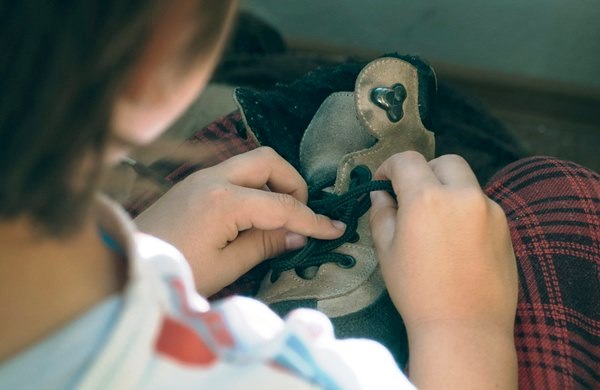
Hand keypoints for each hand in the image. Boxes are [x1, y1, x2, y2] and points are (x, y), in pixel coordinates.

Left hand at [135, 147, 344, 295]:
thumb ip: (266, 244)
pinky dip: (255, 186)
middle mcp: (213, 177)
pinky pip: (235, 173)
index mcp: (223, 201)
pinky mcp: (194, 183)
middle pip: (268, 160)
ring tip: (278, 218)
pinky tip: (254, 215)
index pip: (282, 204)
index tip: (336, 229)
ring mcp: (201, 176)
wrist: (125, 267)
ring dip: (273, 182)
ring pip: (252, 162)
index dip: (313, 219)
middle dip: (293, 184)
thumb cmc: (174, 274)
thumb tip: (300, 235)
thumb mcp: (226, 267)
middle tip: (298, 216)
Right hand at [369, 151, 517, 387]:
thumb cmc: (417, 292)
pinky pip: (481, 205)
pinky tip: (456, 241)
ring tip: (435, 223)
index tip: (384, 183)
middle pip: (444, 162)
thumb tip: (383, 195)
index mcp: (427, 198)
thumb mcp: (386, 250)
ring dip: (447, 191)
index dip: (389, 167)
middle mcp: (462, 196)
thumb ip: (382, 213)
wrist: (464, 329)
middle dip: (424, 172)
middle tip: (411, 198)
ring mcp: (490, 210)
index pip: (407, 160)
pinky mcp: (505, 227)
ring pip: (466, 183)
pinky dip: (465, 210)